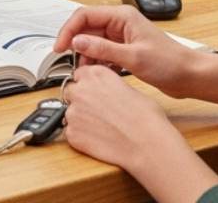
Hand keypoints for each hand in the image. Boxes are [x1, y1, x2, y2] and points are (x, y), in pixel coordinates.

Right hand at [55, 5, 199, 97]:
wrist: (190, 76)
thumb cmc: (170, 63)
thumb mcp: (133, 57)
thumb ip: (102, 49)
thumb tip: (77, 42)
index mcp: (122, 16)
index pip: (84, 15)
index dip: (69, 30)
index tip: (60, 47)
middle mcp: (120, 23)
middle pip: (86, 27)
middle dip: (75, 44)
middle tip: (67, 60)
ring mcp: (121, 37)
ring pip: (92, 42)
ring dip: (86, 56)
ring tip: (86, 71)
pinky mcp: (124, 50)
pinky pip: (101, 53)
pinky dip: (96, 63)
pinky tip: (99, 74)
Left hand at [61, 65, 190, 179]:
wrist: (146, 144)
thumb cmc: (146, 118)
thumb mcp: (130, 89)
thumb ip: (110, 86)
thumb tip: (108, 92)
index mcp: (96, 75)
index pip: (80, 74)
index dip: (88, 84)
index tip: (93, 92)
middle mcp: (80, 90)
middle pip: (72, 92)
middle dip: (82, 100)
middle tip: (99, 112)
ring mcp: (73, 113)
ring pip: (71, 113)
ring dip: (81, 119)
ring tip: (102, 128)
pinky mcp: (72, 134)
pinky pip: (71, 132)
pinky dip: (82, 136)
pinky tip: (98, 139)